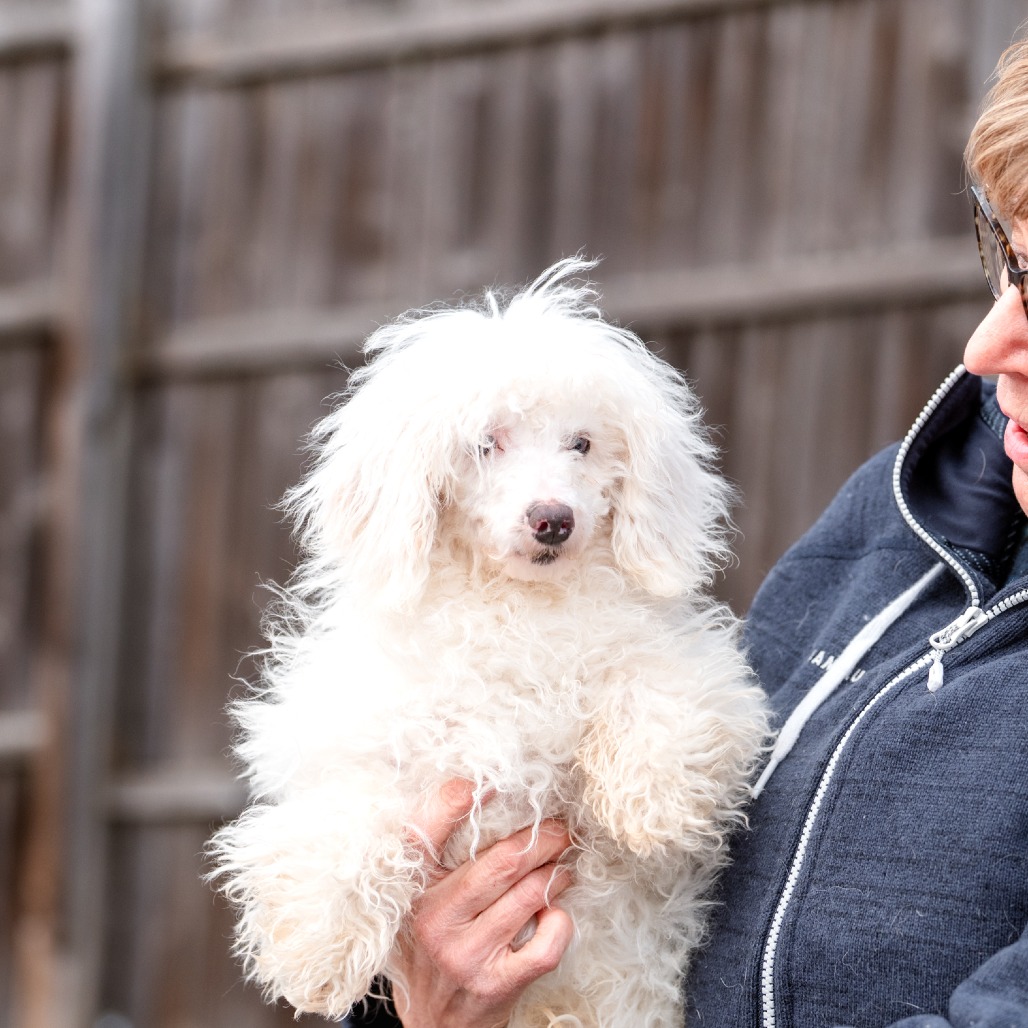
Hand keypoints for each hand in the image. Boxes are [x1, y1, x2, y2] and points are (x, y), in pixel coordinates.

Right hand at [394, 780, 574, 1027]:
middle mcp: (434, 921)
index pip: (422, 833)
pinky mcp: (496, 985)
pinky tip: (556, 914)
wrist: (431, 1026)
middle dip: (541, 838)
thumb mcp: (416, 901)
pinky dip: (560, 923)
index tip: (487, 784)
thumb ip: (436, 859)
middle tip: (561, 828)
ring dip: (556, 873)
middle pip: (501, 862)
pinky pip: (546, 944)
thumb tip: (479, 797)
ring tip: (564, 865)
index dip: (453, 801)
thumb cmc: (430, 948)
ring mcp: (466, 955)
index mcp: (412, 891)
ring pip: (529, 896)